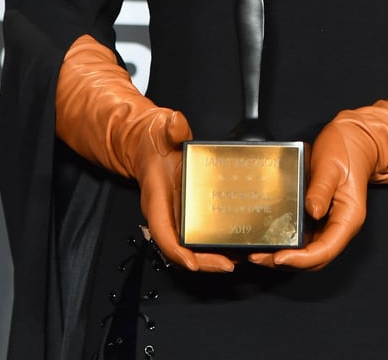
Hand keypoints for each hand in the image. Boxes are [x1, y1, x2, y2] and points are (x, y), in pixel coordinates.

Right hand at [55, 35, 235, 272]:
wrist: (149, 145)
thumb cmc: (155, 142)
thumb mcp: (162, 130)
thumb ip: (171, 128)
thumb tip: (176, 123)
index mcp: (156, 199)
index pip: (163, 232)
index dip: (176, 251)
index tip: (191, 262)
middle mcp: (166, 213)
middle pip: (180, 248)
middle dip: (202, 262)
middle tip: (228, 264)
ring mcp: (177, 216)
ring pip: (191, 247)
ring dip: (211, 257)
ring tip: (238, 258)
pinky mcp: (187, 214)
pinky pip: (198, 236)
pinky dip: (214, 245)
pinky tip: (235, 244)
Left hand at [248, 119, 377, 270]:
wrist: (354, 140)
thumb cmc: (345, 150)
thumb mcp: (331, 166)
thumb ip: (321, 189)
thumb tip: (312, 211)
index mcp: (348, 218)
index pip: (325, 250)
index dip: (301, 259)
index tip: (279, 258)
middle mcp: (340, 226)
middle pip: (315, 257)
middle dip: (287, 262)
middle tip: (260, 257)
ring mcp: (329, 222)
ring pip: (308, 250)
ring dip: (285, 255)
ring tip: (259, 252)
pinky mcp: (319, 216)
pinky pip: (304, 236)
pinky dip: (287, 241)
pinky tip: (270, 237)